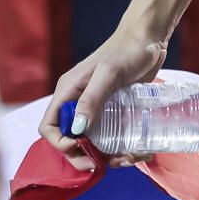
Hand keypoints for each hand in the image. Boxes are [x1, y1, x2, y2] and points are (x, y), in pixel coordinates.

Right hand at [39, 30, 166, 171]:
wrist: (148, 37)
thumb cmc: (127, 49)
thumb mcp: (109, 73)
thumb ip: (91, 98)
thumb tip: (76, 130)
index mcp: (68, 92)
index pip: (49, 126)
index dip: (60, 143)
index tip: (82, 148)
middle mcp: (77, 102)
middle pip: (70, 140)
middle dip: (86, 156)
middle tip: (109, 162)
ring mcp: (95, 107)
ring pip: (92, 142)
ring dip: (107, 156)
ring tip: (129, 158)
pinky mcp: (113, 110)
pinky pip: (109, 136)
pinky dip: (119, 147)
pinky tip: (137, 151)